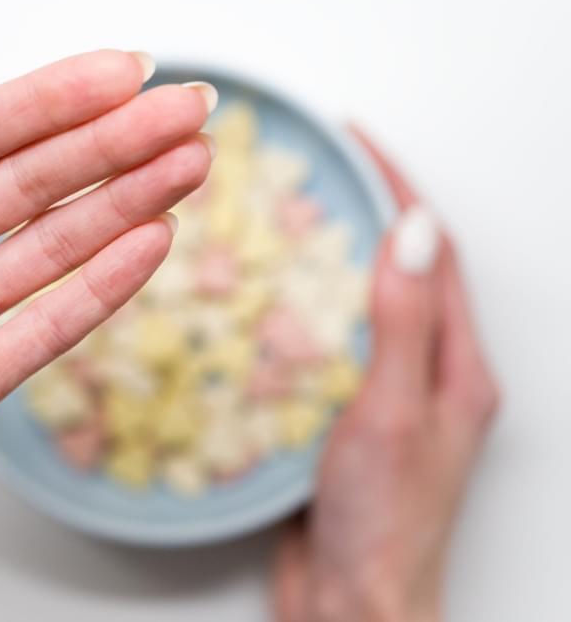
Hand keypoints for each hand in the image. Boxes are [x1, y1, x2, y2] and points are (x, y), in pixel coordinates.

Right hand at [271, 129, 499, 621]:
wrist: (351, 602)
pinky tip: (259, 304)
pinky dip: (296, 313)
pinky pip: (322, 347)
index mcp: (456, 367)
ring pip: (357, 305)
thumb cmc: (383, 521)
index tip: (353, 140)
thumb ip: (402, 322)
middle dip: (359, 210)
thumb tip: (414, 227)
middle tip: (309, 170)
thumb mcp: (393, 413)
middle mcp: (427, 374)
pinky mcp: (343, 418)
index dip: (395, 187)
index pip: (434, 252)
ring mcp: (384, 396)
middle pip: (398, 269)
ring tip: (279, 220)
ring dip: (325, 257)